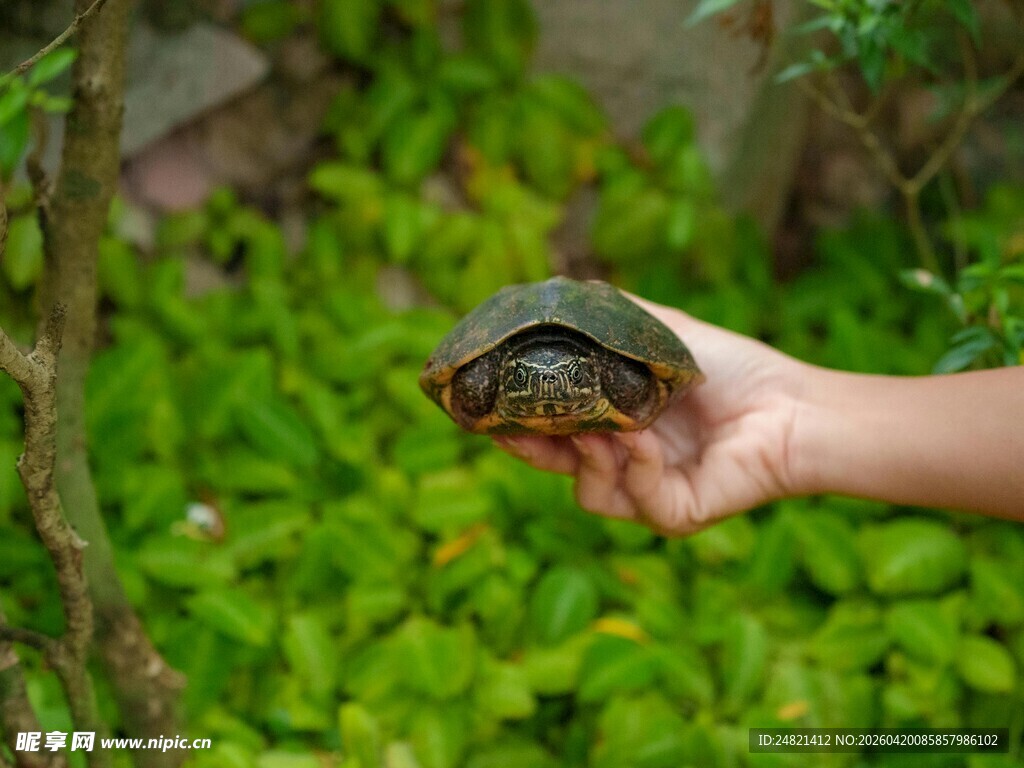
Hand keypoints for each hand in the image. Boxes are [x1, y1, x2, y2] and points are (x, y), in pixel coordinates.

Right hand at [493, 296, 807, 534]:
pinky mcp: (674, 516)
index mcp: (618, 429)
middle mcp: (628, 466)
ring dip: (590, 458)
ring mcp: (649, 495)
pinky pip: (634, 501)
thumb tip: (560, 291)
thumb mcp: (661, 336)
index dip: (522, 423)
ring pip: (589, 493)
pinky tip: (644, 441)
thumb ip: (612, 321)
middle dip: (532, 449)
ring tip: (602, 428)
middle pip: (560, 469)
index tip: (491, 407)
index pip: (557, 434)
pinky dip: (635, 468)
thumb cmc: (731, 368)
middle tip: (507, 427)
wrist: (789, 403)